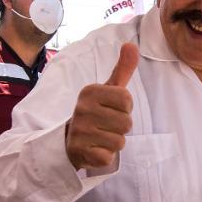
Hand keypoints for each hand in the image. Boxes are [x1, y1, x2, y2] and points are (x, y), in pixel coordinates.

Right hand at [65, 43, 137, 169]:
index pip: (127, 100)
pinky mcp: (80, 151)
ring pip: (120, 141)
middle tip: (105, 126)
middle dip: (120, 128)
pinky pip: (109, 156)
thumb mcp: (108, 89)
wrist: (70, 140)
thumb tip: (131, 44)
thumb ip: (122, 69)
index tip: (112, 109)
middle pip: (127, 123)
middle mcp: (82, 109)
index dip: (125, 108)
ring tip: (100, 137)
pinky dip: (105, 156)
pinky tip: (94, 149)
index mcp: (90, 92)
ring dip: (113, 142)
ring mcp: (80, 131)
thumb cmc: (96, 112)